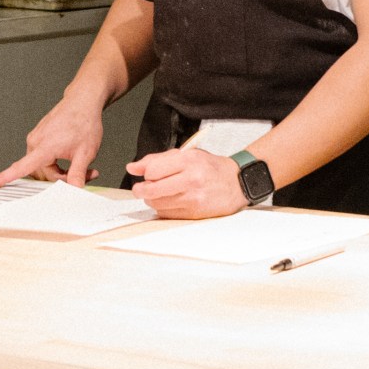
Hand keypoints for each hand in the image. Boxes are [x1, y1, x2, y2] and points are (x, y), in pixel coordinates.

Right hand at [0, 95, 105, 187]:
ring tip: (82, 165)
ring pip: (43, 166)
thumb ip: (78, 174)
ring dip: (60, 171)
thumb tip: (75, 190)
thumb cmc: (83, 122)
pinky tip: (72, 158)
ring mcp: (36, 139)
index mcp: (44, 147)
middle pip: (41, 173)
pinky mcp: (39, 138)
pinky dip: (57, 162)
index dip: (4, 178)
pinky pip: (44, 158)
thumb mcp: (85, 152)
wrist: (82, 102)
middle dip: (62, 177)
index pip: (20, 167)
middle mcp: (35, 143)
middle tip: (87, 174)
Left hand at [127, 146, 245, 219]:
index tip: (147, 175)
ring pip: (157, 204)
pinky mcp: (195, 213)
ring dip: (153, 200)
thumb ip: (157, 160)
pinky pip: (167, 214)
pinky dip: (164, 209)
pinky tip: (172, 201)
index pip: (152, 171)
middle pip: (151, 190)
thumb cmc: (210, 167)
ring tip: (161, 193)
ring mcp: (193, 198)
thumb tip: (132, 168)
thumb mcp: (186, 155)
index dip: (145, 174)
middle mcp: (191, 179)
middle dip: (141, 190)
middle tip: (141, 189)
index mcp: (188, 160)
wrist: (237, 183)